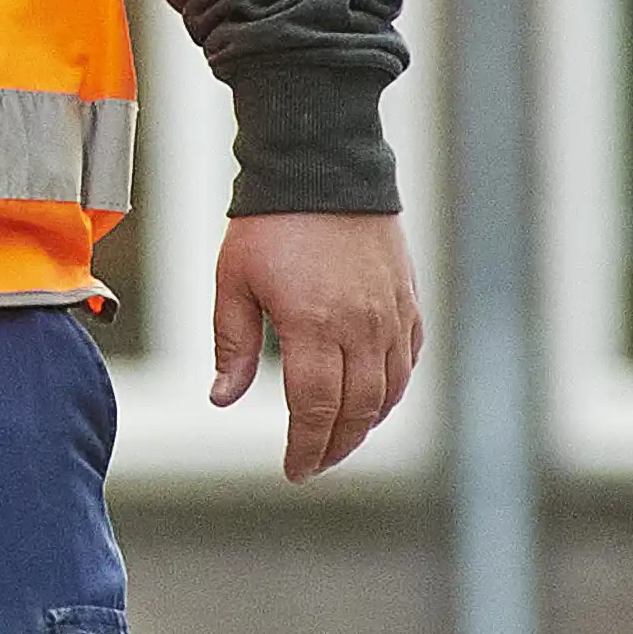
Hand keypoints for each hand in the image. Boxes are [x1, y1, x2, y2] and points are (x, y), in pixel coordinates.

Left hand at [212, 212, 422, 482]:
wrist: (321, 164)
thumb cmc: (269, 222)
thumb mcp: (233, 281)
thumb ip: (232, 344)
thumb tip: (223, 399)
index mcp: (313, 326)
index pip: (314, 409)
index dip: (305, 446)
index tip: (294, 469)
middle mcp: (360, 326)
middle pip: (356, 410)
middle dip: (335, 446)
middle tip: (313, 464)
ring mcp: (390, 314)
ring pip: (388, 391)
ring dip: (366, 425)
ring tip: (340, 441)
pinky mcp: (407, 299)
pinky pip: (409, 359)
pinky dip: (393, 389)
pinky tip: (374, 400)